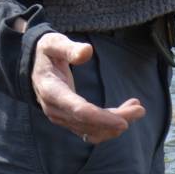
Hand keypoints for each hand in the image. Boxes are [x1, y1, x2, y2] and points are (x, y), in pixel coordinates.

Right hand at [30, 30, 145, 143]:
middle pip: (88, 123)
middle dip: (116, 119)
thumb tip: (87, 52)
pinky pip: (90, 130)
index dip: (101, 117)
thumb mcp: (54, 43)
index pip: (77, 110)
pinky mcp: (68, 121)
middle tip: (140, 109)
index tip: (123, 121)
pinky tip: (124, 113)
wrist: (33, 66)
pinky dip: (108, 125)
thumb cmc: (46, 52)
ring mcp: (61, 118)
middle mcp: (55, 109)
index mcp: (51, 90)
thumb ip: (69, 48)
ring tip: (136, 108)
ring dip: (115, 124)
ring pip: (91, 130)